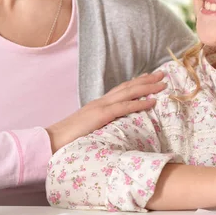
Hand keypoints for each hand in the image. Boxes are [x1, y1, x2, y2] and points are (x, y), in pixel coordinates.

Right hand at [46, 72, 166, 152]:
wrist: (53, 140)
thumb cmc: (70, 139)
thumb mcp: (89, 130)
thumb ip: (101, 126)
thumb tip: (113, 131)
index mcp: (98, 104)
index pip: (120, 90)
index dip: (135, 83)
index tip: (149, 77)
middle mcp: (101, 101)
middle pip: (127, 87)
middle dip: (146, 80)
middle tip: (162, 74)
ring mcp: (101, 107)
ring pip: (128, 92)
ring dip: (147, 87)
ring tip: (162, 83)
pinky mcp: (101, 116)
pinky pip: (124, 107)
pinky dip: (140, 103)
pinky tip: (153, 101)